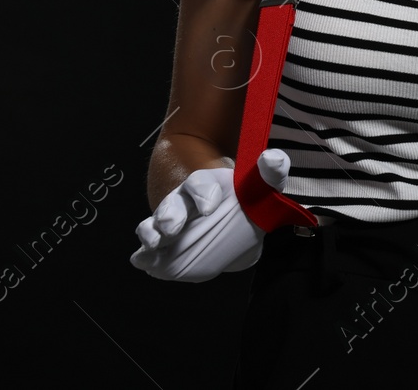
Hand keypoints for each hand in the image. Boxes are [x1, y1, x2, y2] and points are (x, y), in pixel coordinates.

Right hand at [130, 149, 292, 281]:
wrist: (222, 214)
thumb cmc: (240, 201)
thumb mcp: (257, 186)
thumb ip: (268, 175)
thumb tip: (274, 158)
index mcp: (206, 186)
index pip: (200, 183)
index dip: (202, 192)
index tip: (209, 205)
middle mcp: (184, 202)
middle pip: (173, 204)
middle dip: (171, 215)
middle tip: (172, 226)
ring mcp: (170, 222)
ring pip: (155, 223)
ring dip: (152, 232)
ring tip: (154, 243)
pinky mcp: (163, 243)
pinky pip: (148, 247)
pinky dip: (144, 254)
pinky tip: (143, 260)